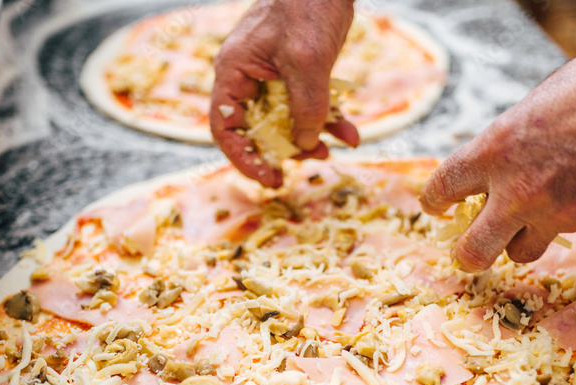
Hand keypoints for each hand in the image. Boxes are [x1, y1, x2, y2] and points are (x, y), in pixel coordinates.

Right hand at [210, 0, 359, 187]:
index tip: (268, 177)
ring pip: (284, 121)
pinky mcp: (297, 71)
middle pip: (255, 129)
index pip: (225, 127)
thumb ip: (305, 106)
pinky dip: (327, 121)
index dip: (243, 158)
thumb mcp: (307, 61)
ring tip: (331, 151)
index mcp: (234, 72)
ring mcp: (272, 74)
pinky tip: (351, 134)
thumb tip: (303, 145)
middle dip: (281, 151)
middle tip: (302, 167)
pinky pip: (307, 105)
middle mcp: (248, 76)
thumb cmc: (308, 5)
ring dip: (309, 139)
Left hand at [419, 49, 575, 271]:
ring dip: (518, 239)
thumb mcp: (531, 106)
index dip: (435, 201)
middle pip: (472, 251)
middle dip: (467, 253)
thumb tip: (490, 164)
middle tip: (470, 248)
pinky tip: (573, 194)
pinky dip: (557, 223)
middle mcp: (516, 190)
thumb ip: (504, 142)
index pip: (441, 189)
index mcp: (493, 149)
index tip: (438, 205)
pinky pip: (557, 236)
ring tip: (529, 217)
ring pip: (518, 253)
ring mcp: (552, 212)